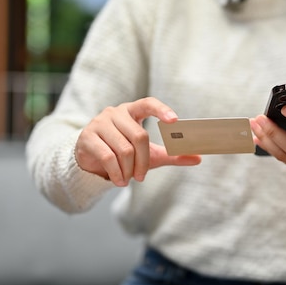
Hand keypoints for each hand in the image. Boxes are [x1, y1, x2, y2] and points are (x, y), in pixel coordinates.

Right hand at [75, 97, 201, 185]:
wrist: (91, 160)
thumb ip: (171, 154)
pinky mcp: (87, 137)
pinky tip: (120, 181)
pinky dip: (117, 173)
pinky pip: (108, 157)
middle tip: (142, 176)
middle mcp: (115, 113)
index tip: (175, 120)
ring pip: (124, 149)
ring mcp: (99, 123)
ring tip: (128, 180)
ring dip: (129, 170)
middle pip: (139, 136)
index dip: (161, 110)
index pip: (148, 103)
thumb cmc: (123, 153)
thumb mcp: (149, 154)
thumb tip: (198, 159)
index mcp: (132, 110)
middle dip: (143, 161)